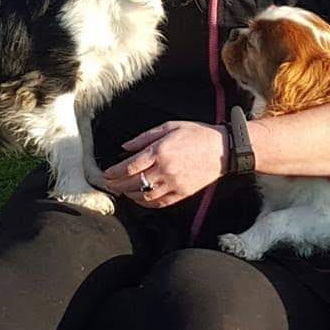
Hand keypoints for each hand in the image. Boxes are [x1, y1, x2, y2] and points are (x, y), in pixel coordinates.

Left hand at [102, 120, 227, 209]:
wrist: (223, 149)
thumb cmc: (196, 134)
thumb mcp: (169, 126)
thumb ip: (144, 138)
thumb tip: (124, 148)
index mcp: (160, 151)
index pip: (128, 167)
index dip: (113, 173)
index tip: (106, 175)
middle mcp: (165, 170)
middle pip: (132, 183)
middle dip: (117, 185)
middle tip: (109, 185)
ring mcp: (174, 184)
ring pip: (144, 196)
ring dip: (129, 195)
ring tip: (123, 191)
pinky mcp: (182, 193)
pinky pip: (159, 203)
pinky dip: (145, 203)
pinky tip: (140, 198)